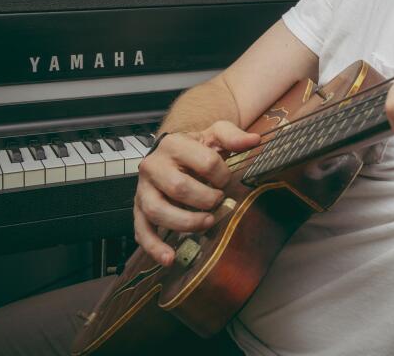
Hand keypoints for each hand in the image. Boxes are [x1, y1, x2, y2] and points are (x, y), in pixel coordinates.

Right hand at [133, 121, 260, 265]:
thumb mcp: (215, 134)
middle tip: (218, 201)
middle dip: (205, 199)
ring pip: (157, 211)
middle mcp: (153, 166)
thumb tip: (254, 141)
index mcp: (174, 144)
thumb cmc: (195, 146)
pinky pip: (141, 230)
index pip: (205, 162)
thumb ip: (233, 136)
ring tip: (206, 223)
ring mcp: (143, 189)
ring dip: (185, 222)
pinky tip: (169, 258)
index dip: (222, 175)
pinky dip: (154, 247)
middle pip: (179, 188)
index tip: (225, 180)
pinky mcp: (138, 208)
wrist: (171, 152)